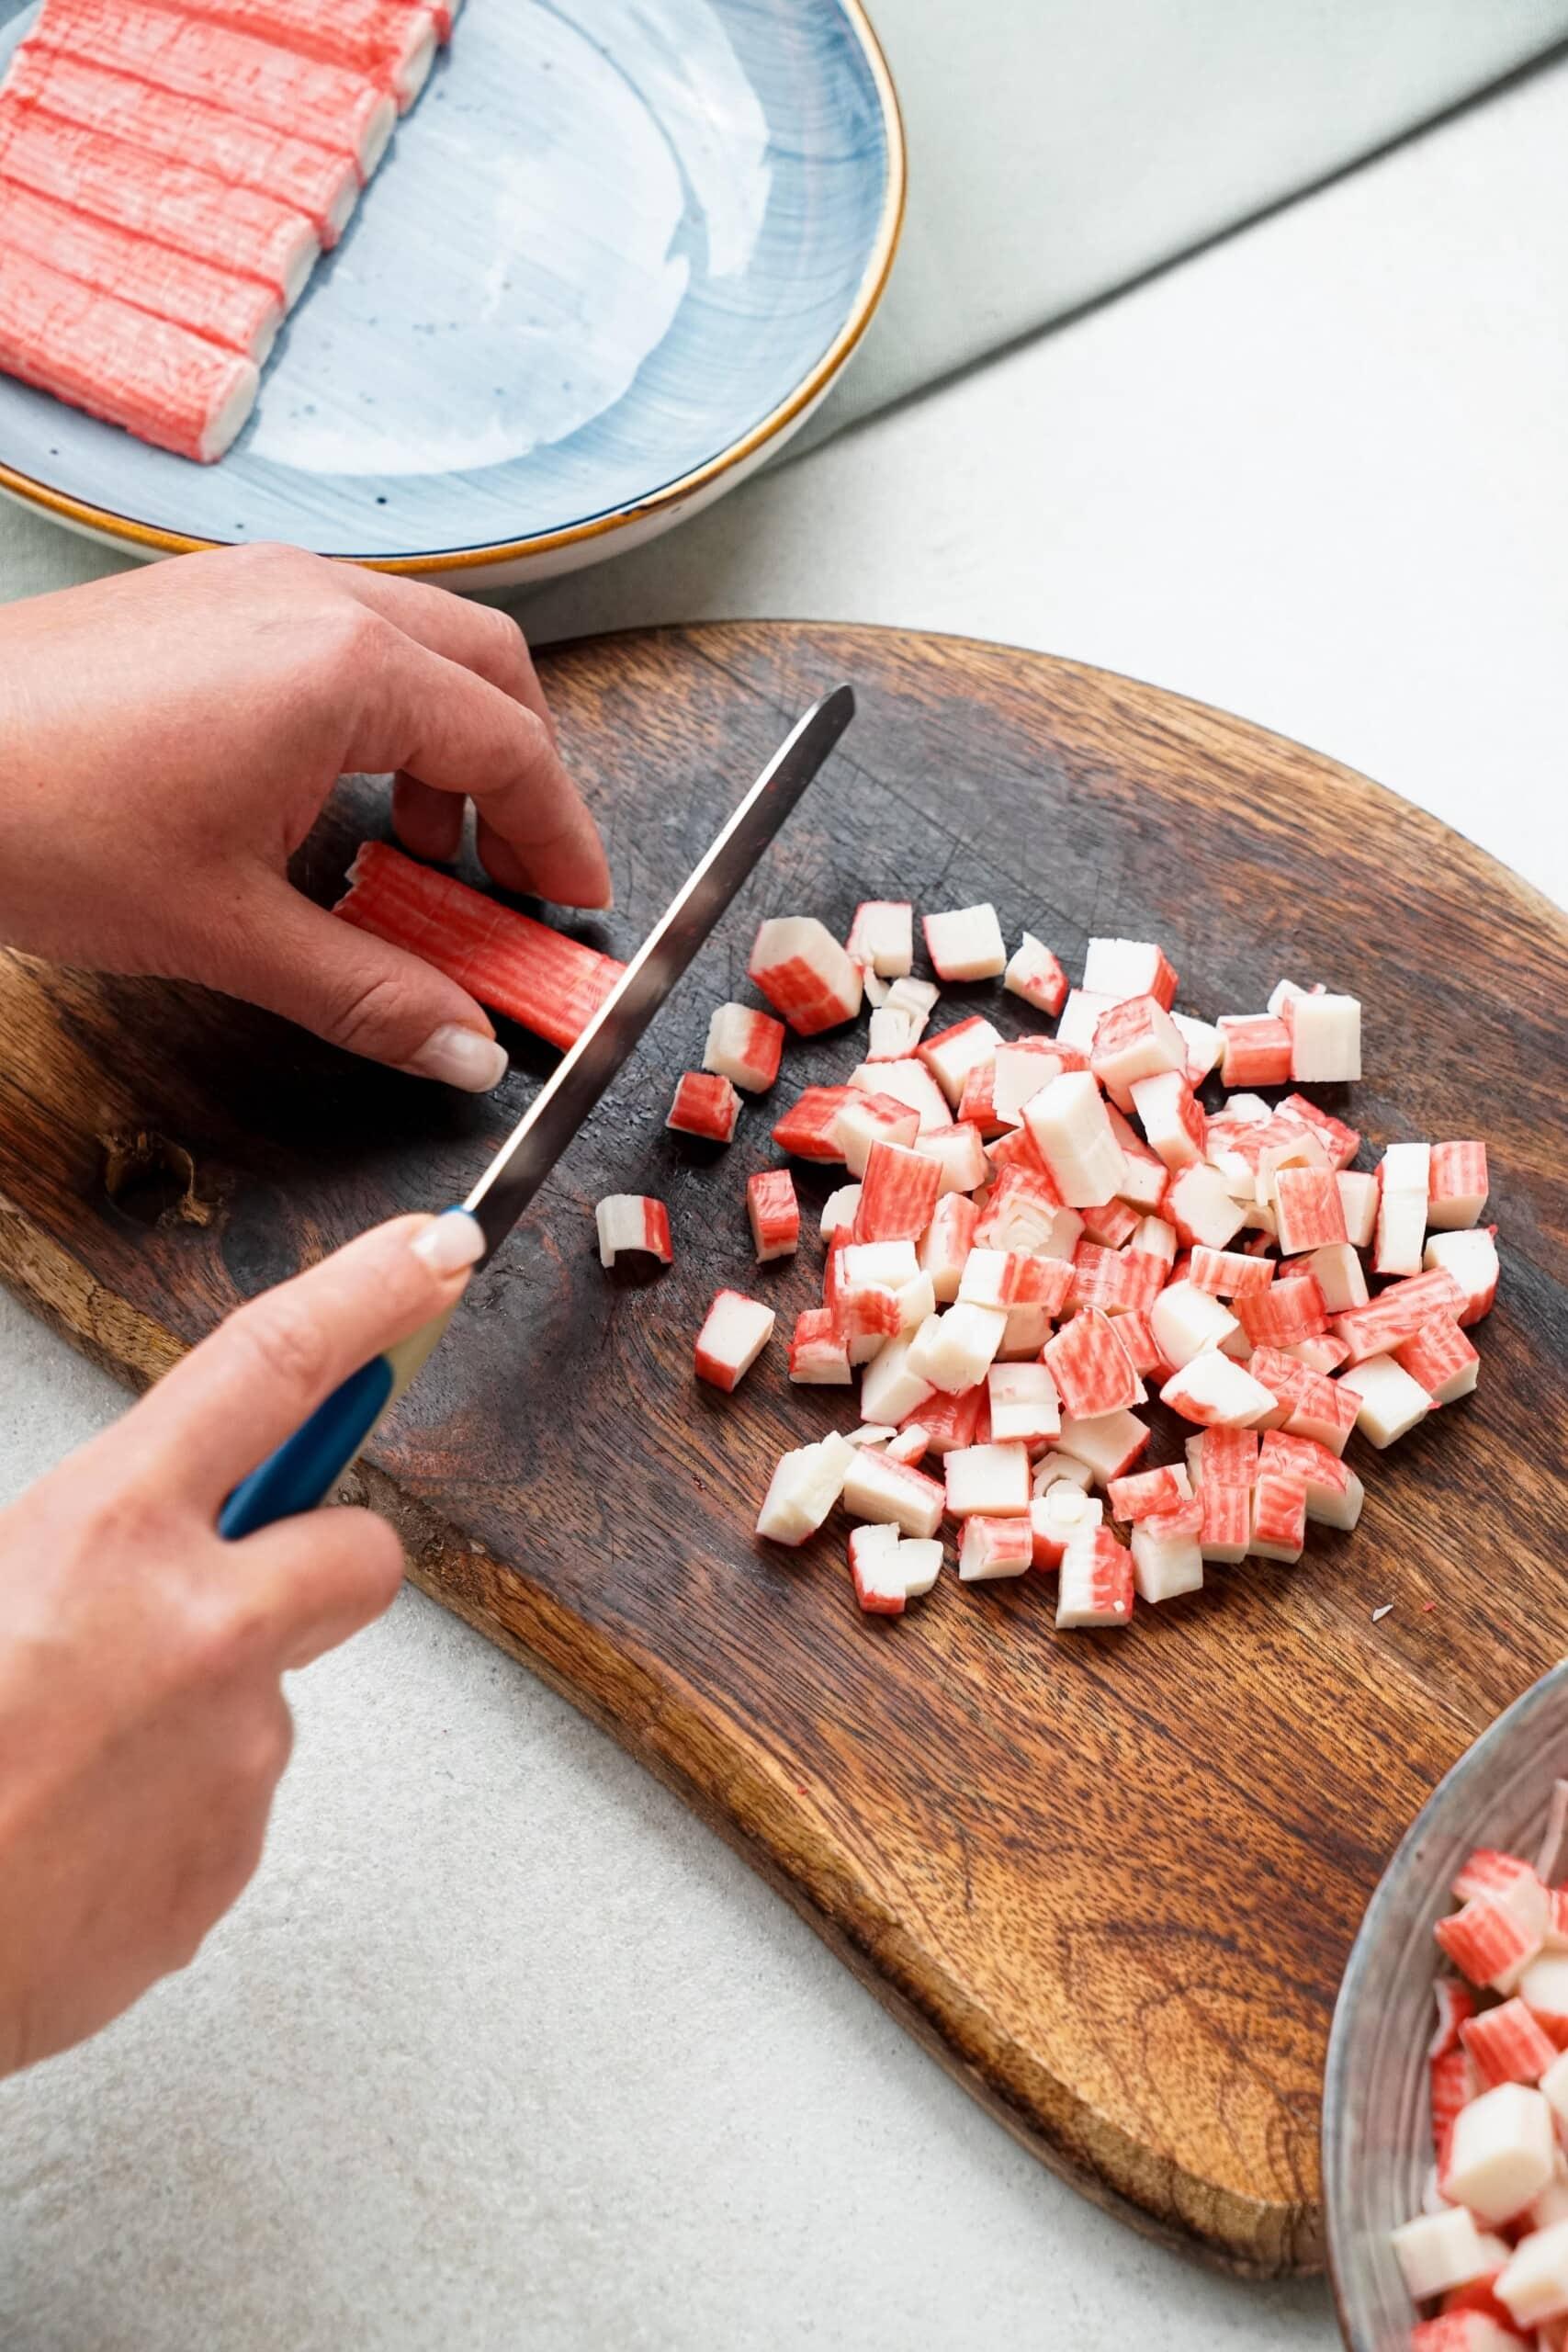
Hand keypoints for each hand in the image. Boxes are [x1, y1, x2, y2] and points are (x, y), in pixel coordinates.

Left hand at [0, 544, 610, 1090]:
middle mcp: (315, 598)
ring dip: (445, 742)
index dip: (559, 834)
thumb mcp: (229, 932)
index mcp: (343, 667)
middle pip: (487, 670)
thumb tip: (462, 1048)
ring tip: (416, 850)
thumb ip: (372, 992)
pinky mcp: (204, 596)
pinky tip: (327, 801)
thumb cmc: (39, 821)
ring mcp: (254, 583)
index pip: (511, 747)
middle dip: (520, 776)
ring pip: (415, 643)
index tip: (572, 900)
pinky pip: (338, 636)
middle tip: (513, 876)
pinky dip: (373, 713)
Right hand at [0, 1208, 483, 2075]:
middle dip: (319, 1556)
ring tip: (66, 1759)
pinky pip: (227, 1802)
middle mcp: (200, 1630)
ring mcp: (232, 1755)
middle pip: (360, 1548)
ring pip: (270, 1693)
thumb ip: (76, 1537)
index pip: (272, 1365)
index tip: (437, 1252)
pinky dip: (169, 1807)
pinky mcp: (229, 1861)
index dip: (371, 1294)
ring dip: (201, 1708)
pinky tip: (74, 1831)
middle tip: (223, 1591)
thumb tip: (126, 1533)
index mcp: (105, 1533)